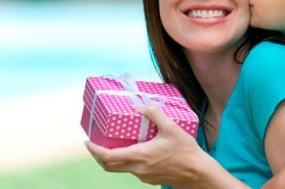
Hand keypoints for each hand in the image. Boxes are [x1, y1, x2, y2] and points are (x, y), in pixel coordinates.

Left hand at [84, 105, 205, 186]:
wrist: (197, 172)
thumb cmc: (186, 150)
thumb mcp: (171, 127)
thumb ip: (154, 113)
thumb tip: (139, 105)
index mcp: (140, 155)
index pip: (108, 156)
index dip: (94, 150)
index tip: (87, 142)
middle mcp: (138, 168)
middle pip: (109, 166)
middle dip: (98, 156)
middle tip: (94, 145)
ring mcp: (143, 176)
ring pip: (120, 169)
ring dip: (112, 159)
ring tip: (112, 145)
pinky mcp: (149, 179)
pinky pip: (132, 170)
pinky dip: (125, 161)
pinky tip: (133, 151)